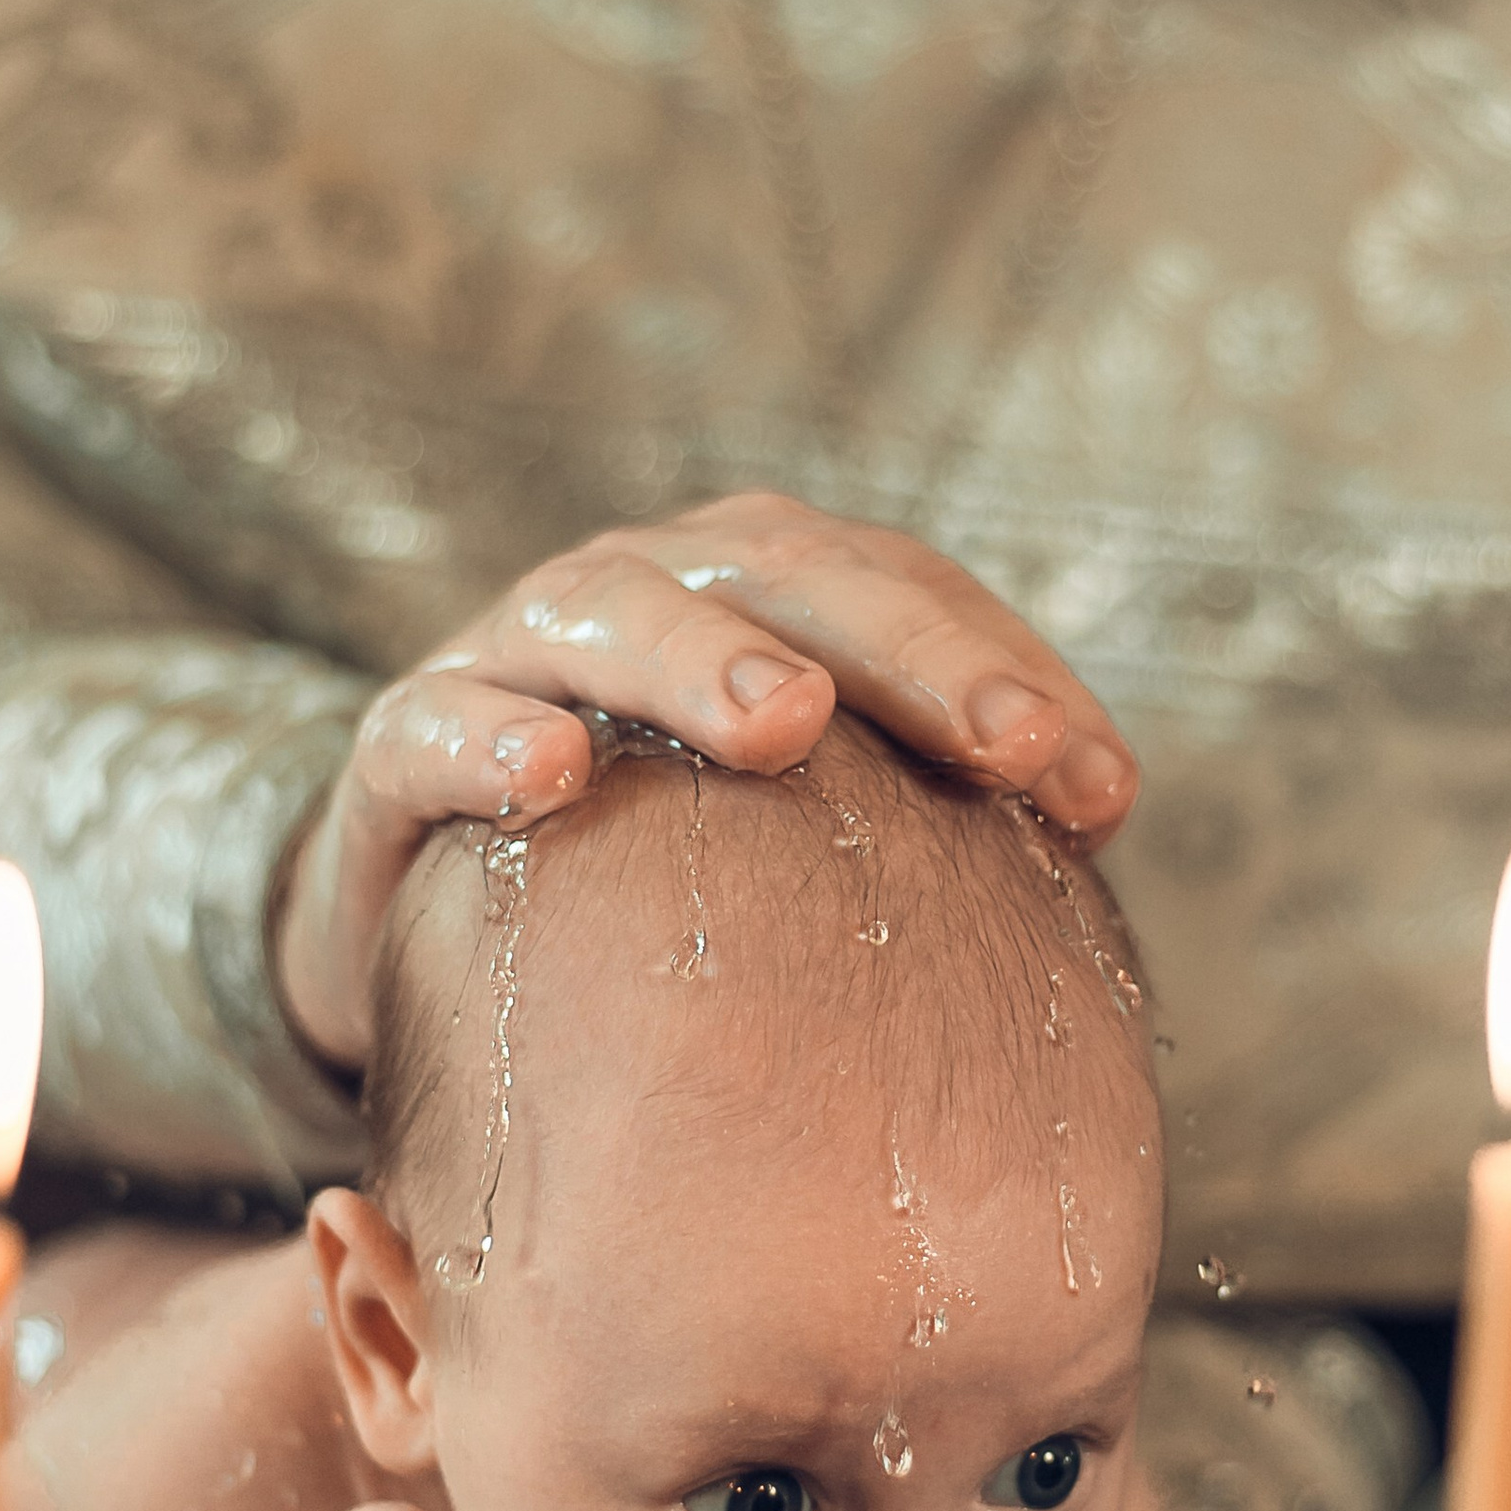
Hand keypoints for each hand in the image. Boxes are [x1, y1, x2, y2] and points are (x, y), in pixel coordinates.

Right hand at [274, 492, 1137, 1065]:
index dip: (1012, 676)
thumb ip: (928, 817)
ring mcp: (514, 653)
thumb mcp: (800, 839)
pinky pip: (435, 723)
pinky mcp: (400, 745)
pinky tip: (557, 777)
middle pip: (790, 580)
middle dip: (908, 655)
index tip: (1101, 795)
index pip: (911, 600)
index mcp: (766, 597)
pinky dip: (490, 734)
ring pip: (609, 612)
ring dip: (697, 656)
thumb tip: (1109, 814)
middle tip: (1002, 749)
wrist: (431, 930)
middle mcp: (649, 588)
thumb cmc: (661, 877)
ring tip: (782, 724)